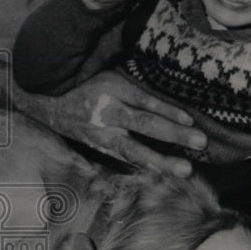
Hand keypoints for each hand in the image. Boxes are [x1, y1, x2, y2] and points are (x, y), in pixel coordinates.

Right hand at [39, 71, 206, 176]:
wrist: (50, 105)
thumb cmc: (87, 84)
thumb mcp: (110, 74)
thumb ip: (137, 84)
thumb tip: (173, 90)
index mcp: (111, 87)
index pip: (144, 100)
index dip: (168, 111)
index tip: (192, 120)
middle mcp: (106, 112)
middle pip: (144, 124)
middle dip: (174, 134)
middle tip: (200, 142)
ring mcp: (101, 133)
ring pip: (134, 149)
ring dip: (162, 161)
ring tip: (185, 170)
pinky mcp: (98, 148)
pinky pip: (124, 160)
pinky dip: (145, 167)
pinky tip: (164, 175)